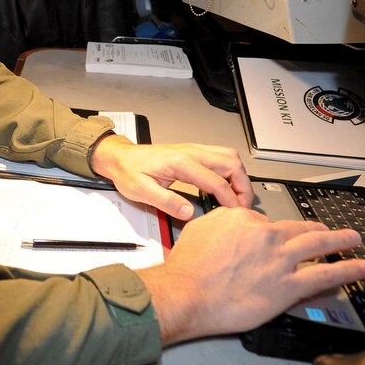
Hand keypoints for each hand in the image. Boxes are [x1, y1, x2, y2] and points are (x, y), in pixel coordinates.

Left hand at [90, 135, 251, 219]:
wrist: (121, 158)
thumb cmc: (129, 171)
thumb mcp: (141, 191)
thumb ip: (166, 202)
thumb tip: (189, 212)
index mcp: (180, 161)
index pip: (216, 181)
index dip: (230, 199)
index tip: (234, 214)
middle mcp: (190, 152)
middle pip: (231, 163)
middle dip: (242, 186)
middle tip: (241, 206)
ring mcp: (193, 150)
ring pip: (229, 157)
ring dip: (238, 177)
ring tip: (236, 198)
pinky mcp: (193, 153)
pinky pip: (220, 158)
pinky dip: (229, 172)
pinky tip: (223, 188)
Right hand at [136, 206, 364, 344]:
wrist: (185, 294)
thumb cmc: (187, 268)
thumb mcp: (200, 229)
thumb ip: (223, 223)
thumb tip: (233, 224)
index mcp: (244, 219)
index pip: (269, 223)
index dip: (275, 234)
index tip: (279, 241)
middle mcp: (267, 235)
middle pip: (301, 228)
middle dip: (320, 229)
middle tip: (333, 232)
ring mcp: (280, 260)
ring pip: (319, 245)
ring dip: (341, 241)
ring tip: (353, 240)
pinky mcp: (288, 287)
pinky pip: (324, 276)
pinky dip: (347, 270)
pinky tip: (360, 268)